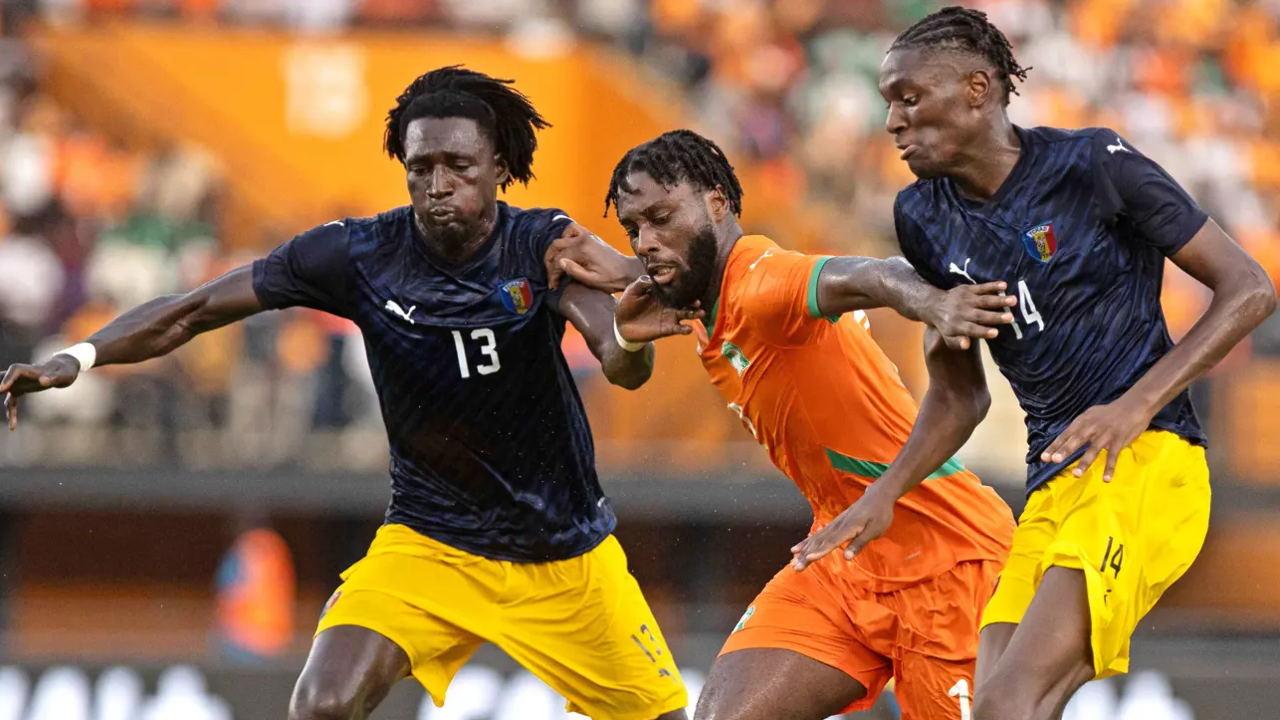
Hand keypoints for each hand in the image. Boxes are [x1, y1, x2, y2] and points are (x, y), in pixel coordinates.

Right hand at [2, 355, 80, 430]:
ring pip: (3, 391)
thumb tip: (43, 381)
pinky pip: (11, 402)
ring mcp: (19, 383)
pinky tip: (12, 427)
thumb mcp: (64, 375)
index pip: (15, 370)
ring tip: (6, 421)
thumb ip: (54, 378)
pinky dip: (10, 412)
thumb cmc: (65, 371)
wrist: (65, 368)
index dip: (7, 378)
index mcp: (31, 369)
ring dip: (1, 399)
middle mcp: (21, 375)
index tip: (1, 388)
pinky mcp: (21, 389)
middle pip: (2, 378)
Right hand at [545, 223, 642, 292]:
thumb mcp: (592, 280)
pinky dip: (565, 236)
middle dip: (550, 262)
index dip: (552, 274)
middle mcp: (582, 238)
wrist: (627, 270)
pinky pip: (572, 229)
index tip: (553, 286)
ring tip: (555, 263)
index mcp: (582, 250)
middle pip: (556, 246)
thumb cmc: (611, 279)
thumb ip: (574, 271)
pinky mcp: (590, 235)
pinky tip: (566, 247)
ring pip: (561, 237)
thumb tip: (559, 262)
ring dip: (555, 250)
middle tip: (551, 276)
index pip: (558, 259)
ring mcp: (586, 235)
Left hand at [615, 276, 704, 343]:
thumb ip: (641, 283)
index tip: (690, 283)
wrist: (621, 324)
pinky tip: (689, 329)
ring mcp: (669, 317)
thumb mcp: (631, 291)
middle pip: (684, 301)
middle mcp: (668, 304)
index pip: (675, 288)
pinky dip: (684, 329)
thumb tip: (651, 279)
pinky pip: (678, 329)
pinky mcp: (666, 329)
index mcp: (662, 293)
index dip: (683, 286)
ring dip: (694, 314)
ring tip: (701, 313)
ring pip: (685, 314)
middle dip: (693, 300)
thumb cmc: (627, 305)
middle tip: (699, 300)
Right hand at [790, 486, 895, 570]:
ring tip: (792, 560)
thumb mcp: (874, 530)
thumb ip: (859, 543)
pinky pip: (817, 535)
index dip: (820, 551)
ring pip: (816, 539)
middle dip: (806, 555)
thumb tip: (846, 558)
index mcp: (848, 528)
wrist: (877, 496)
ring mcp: (834, 524)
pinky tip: (798, 548)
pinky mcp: (833, 524)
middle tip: (795, 567)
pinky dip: (806, 542)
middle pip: (819, 542)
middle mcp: (837, 526)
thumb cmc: (879, 514)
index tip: (808, 559)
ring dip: (804, 550)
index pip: (832, 542)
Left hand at [926, 282, 1016, 350]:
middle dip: (995, 316)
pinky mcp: (967, 289)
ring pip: (984, 300)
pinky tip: (1004, 285)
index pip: (972, 329)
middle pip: (980, 315)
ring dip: (999, 300)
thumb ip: (957, 343)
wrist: (934, 305)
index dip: (983, 331)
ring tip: (1013, 300)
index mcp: (958, 326)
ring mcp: (966, 299)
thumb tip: (966, 345)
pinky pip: (981, 287)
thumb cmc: (947, 325)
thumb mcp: (947, 337)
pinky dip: (992, 286)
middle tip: (1010, 317)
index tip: (996, 333)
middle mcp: (962, 312)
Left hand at [1039, 395, 1154, 481]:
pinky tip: (1106, 479)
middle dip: (1066, 450)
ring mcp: (1106, 434)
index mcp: (1083, 421)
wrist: (1134, 406)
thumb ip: (1079, 428)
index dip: (1055, 446)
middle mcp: (1092, 427)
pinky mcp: (1119, 441)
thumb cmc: (1108, 413)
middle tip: (1055, 460)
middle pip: (1077, 440)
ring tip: (1076, 475)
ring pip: (1094, 449)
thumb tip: (1065, 442)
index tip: (1044, 458)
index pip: (1066, 435)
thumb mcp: (1090, 415)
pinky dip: (1110, 468)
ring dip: (1084, 462)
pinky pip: (1113, 456)